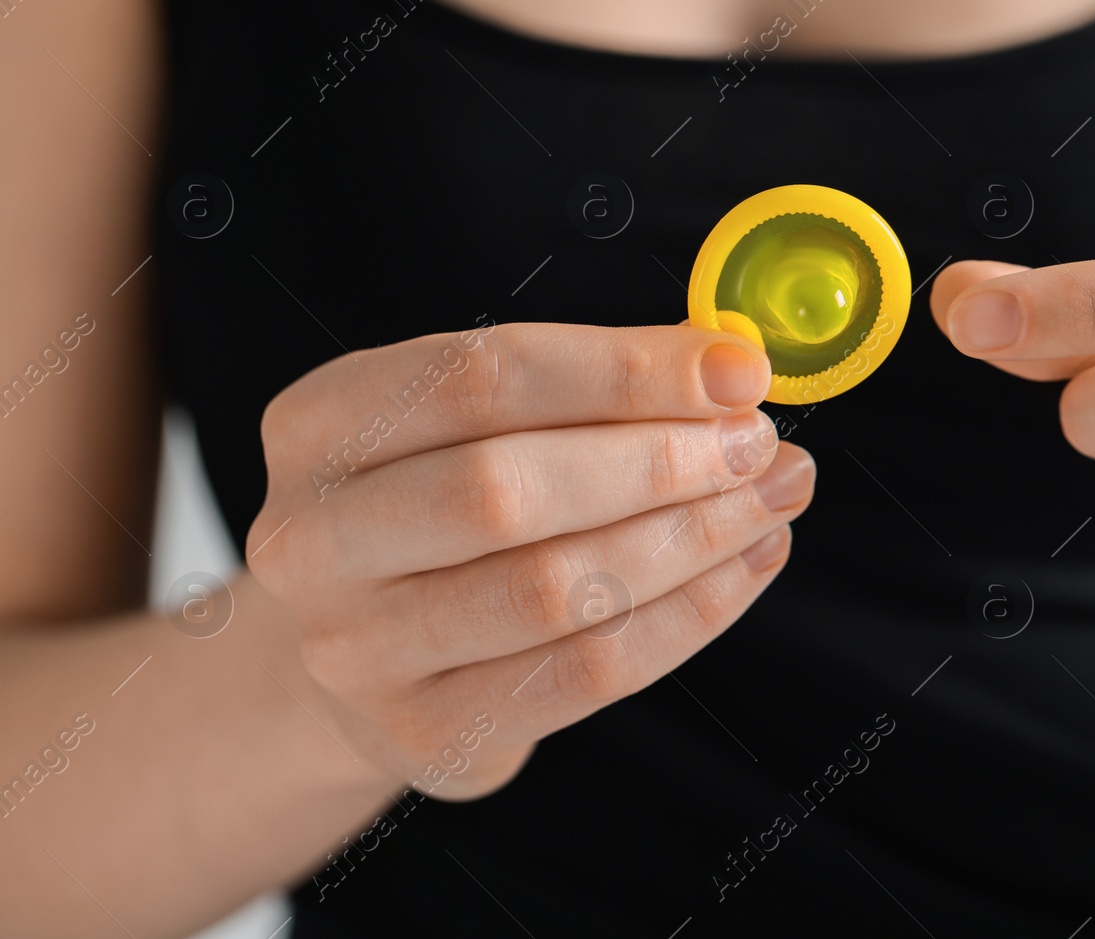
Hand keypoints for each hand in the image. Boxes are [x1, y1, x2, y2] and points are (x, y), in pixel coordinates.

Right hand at [245, 323, 814, 798]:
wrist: (359, 648)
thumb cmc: (436, 509)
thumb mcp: (471, 425)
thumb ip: (584, 390)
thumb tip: (728, 371)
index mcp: (321, 427)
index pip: (480, 379)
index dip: (623, 371)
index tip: (736, 369)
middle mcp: (315, 541)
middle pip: (504, 492)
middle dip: (658, 463)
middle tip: (757, 444)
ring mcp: (361, 652)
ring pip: (555, 590)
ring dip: (691, 539)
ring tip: (769, 500)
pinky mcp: (429, 734)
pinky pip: (587, 674)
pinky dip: (687, 616)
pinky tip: (742, 568)